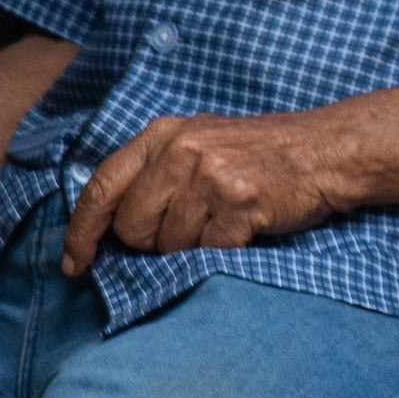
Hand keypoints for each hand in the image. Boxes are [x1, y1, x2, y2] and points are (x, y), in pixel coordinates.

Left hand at [61, 110, 346, 272]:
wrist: (324, 150)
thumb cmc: (258, 153)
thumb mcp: (197, 141)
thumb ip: (153, 171)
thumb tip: (107, 224)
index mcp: (162, 134)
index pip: (100, 186)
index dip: (81, 231)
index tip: (74, 263)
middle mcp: (179, 150)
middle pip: (131, 227)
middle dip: (151, 242)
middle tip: (190, 225)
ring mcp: (208, 175)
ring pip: (168, 245)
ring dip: (192, 246)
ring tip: (223, 219)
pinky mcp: (237, 202)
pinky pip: (206, 252)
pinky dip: (222, 250)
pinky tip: (243, 227)